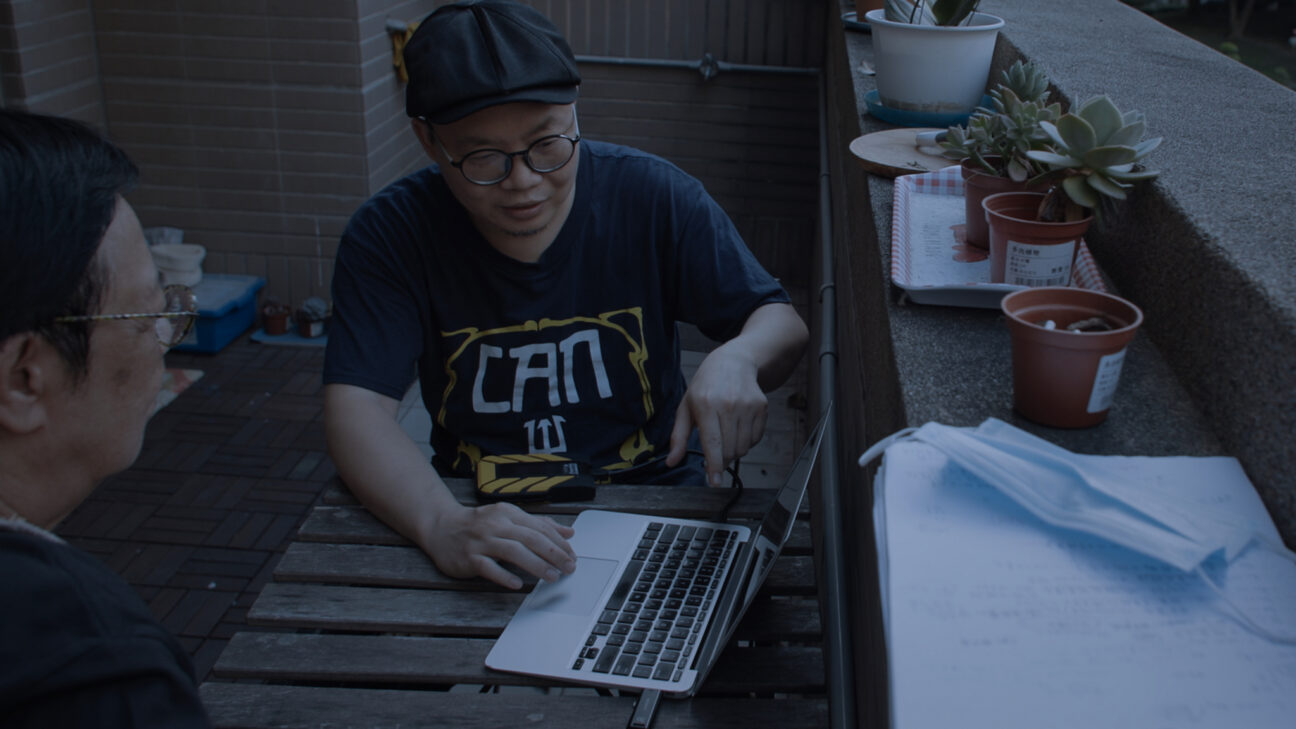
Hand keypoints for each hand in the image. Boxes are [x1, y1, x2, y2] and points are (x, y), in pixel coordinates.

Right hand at [426, 502, 576, 589]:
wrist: (440, 526)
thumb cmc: (478, 524)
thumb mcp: (508, 518)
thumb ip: (538, 525)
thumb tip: (567, 533)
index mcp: (507, 513)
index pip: (539, 527)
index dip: (558, 542)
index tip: (571, 555)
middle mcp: (495, 525)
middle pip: (530, 538)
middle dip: (553, 553)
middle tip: (568, 567)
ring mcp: (481, 541)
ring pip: (512, 551)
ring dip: (535, 564)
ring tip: (551, 576)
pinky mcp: (469, 557)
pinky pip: (488, 567)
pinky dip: (504, 575)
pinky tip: (517, 584)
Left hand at [665, 347, 767, 485]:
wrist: (733, 361)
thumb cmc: (706, 386)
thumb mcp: (686, 407)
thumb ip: (679, 437)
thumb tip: (671, 461)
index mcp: (706, 404)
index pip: (713, 442)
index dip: (714, 465)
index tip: (715, 482)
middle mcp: (729, 405)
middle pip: (729, 449)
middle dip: (722, 459)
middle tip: (716, 454)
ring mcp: (747, 405)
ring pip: (743, 447)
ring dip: (734, 451)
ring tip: (725, 436)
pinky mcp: (761, 407)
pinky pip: (755, 439)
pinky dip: (746, 442)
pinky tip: (738, 428)